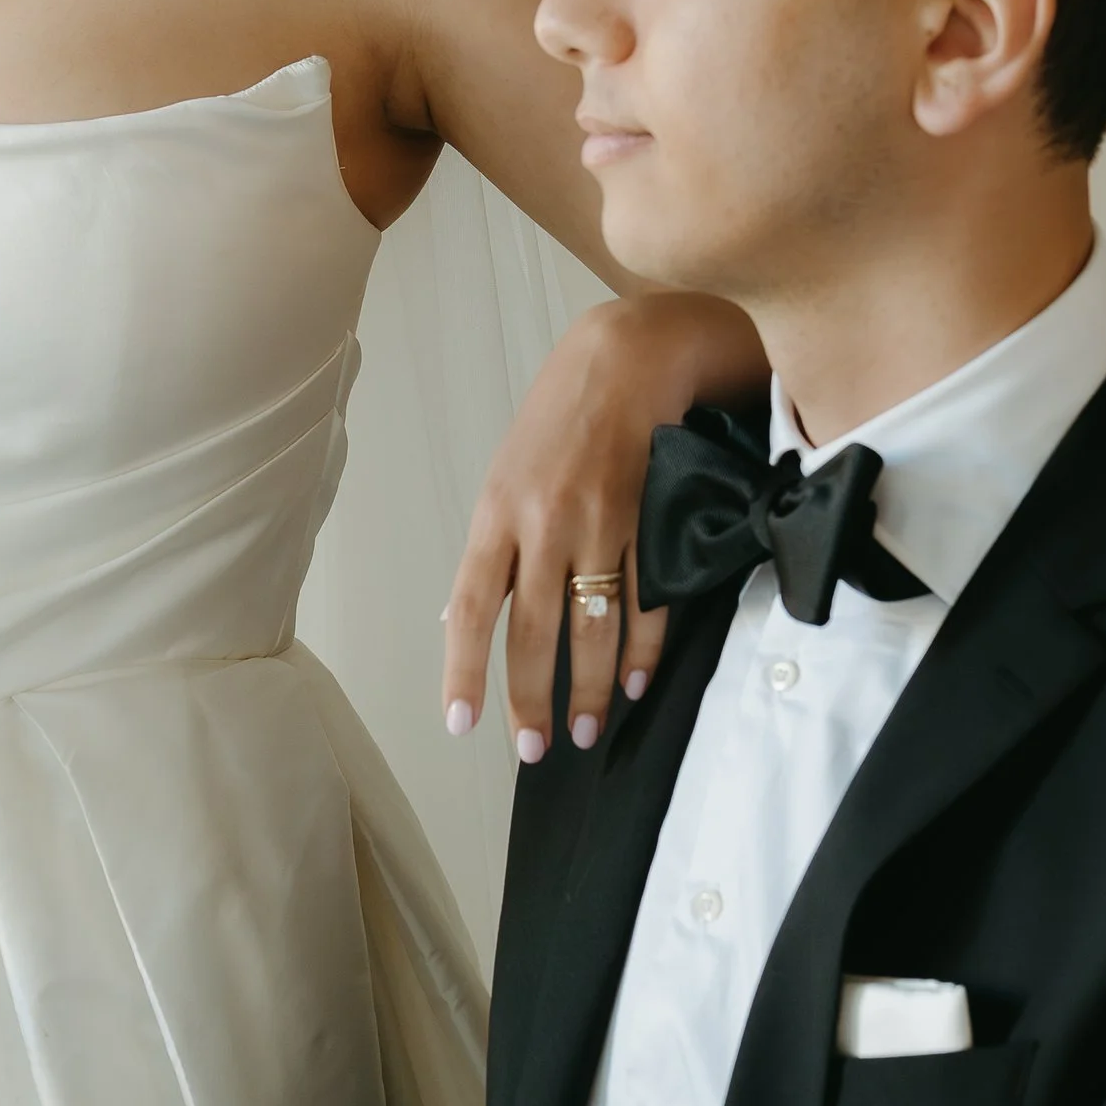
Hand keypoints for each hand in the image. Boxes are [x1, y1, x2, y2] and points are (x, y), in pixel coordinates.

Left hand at [444, 290, 765, 755]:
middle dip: (533, 699)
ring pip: (594, 626)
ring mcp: (600, 524)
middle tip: (534, 749)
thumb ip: (490, 548)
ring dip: (592, 689)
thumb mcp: (504, 473)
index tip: (463, 722)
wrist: (627, 355)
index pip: (469, 607)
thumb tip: (455, 616)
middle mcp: (543, 523)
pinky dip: (642, 649)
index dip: (464, 669)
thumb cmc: (559, 417)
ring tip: (587, 730)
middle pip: (534, 631)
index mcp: (496, 514)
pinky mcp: (650, 520)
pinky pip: (646, 600)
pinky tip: (636, 682)